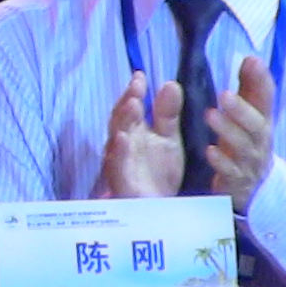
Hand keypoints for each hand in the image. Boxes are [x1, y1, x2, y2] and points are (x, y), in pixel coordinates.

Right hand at [102, 71, 184, 197]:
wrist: (160, 210)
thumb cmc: (158, 172)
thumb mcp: (168, 139)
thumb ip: (167, 114)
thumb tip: (170, 83)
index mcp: (133, 132)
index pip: (130, 108)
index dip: (133, 92)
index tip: (141, 76)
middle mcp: (122, 144)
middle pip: (119, 120)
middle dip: (127, 103)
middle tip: (136, 88)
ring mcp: (119, 162)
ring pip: (115, 139)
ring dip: (122, 121)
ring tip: (132, 105)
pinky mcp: (120, 181)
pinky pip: (117, 164)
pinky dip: (119, 151)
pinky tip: (123, 138)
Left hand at [205, 55, 275, 212]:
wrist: (253, 187)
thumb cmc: (247, 141)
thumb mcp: (249, 115)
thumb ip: (249, 88)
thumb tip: (251, 58)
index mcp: (262, 121)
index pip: (266, 99)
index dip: (262, 80)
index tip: (252, 61)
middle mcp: (259, 140)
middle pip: (256, 124)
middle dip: (241, 108)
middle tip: (224, 93)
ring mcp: (250, 161)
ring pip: (243, 146)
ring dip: (227, 130)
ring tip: (210, 114)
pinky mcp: (237, 180)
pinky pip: (230, 171)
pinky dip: (221, 161)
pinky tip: (209, 151)